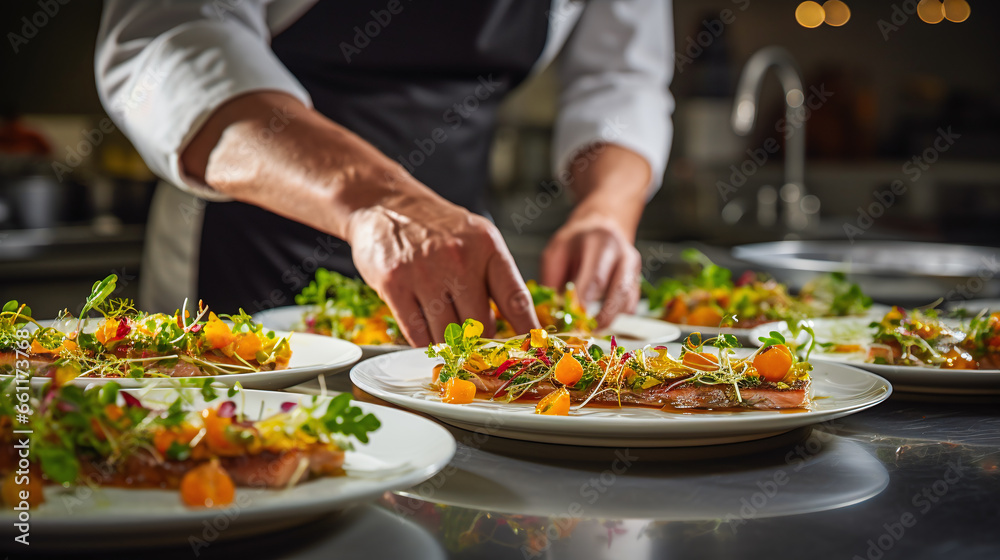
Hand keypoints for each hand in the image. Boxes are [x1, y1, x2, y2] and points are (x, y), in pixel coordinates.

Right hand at [183, 92, 538, 346]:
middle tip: (486, 370)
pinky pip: (412, 330)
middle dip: (483, 350)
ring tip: (451, 364)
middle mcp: (458, 257)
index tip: (526, 355)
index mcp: (485, 243)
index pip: (514, 299)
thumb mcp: (471, 238)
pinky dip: (420, 343)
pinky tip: (423, 346)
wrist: (376, 200)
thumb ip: (490, 278)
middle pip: (479, 324)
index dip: (523, 333)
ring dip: (449, 350)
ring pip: (444, 331)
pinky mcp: (391, 282)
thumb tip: (515, 325)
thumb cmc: (431, 223)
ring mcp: (424, 271)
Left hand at [541, 211, 640, 327]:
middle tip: (582, 332)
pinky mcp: (637, 281)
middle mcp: (623, 254)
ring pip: (627, 300)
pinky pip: (631, 304)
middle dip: (601, 316)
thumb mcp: (557, 250)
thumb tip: (552, 311)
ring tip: (590, 330)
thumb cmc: (576, 241)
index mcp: (601, 242)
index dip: (583, 303)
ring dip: (609, 319)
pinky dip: (616, 317)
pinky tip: (601, 321)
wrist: (603, 225)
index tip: (569, 320)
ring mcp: (633, 268)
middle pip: (618, 291)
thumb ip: (552, 279)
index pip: (595, 278)